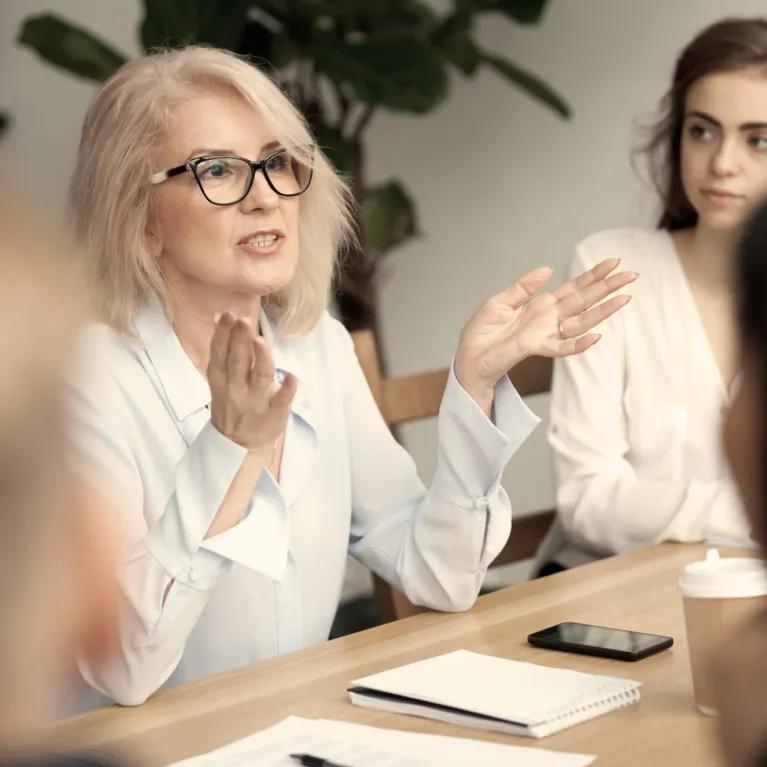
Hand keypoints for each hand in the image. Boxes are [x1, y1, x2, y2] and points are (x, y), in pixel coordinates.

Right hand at [207, 312, 295, 451]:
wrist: (237, 443)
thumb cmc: (232, 400)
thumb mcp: (221, 377)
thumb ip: (224, 347)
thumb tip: (222, 315)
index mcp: (221, 378)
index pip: (220, 353)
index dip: (223, 334)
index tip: (228, 316)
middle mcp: (236, 389)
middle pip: (238, 362)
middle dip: (239, 341)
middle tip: (243, 321)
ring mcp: (256, 402)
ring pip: (259, 378)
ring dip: (261, 359)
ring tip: (260, 341)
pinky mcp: (274, 414)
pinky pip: (281, 402)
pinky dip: (286, 390)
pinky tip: (292, 378)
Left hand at [454, 258, 636, 404]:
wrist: (468, 358)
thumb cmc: (481, 334)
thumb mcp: (499, 302)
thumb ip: (523, 287)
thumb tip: (548, 268)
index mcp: (540, 305)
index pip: (573, 287)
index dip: (593, 275)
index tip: (613, 262)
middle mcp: (548, 319)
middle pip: (584, 300)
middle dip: (607, 287)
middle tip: (631, 274)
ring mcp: (545, 334)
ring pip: (581, 322)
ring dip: (603, 311)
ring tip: (625, 298)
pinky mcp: (535, 348)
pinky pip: (562, 348)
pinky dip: (579, 343)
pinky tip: (597, 336)